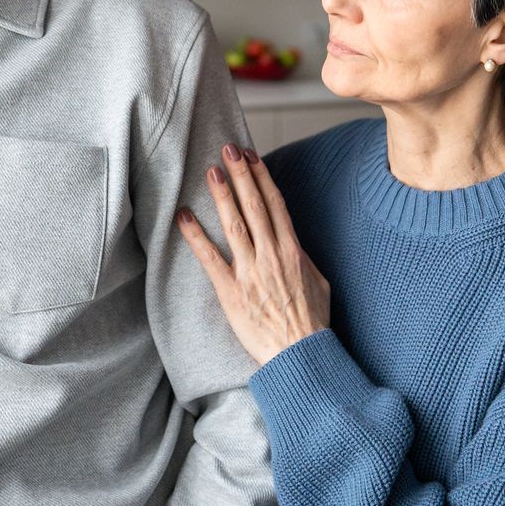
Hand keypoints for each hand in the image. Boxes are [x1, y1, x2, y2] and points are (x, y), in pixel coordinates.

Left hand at [176, 144, 331, 365]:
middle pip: (255, 206)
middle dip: (241, 174)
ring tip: (211, 171)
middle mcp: (271, 256)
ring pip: (234, 224)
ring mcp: (250, 273)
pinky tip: (184, 217)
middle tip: (228, 149)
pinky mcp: (231, 292)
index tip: (252, 156)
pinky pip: (210, 259)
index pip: (276, 204)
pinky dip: (196, 236)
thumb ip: (303, 259)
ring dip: (222, 195)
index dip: (262, 177)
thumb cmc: (312, 323)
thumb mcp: (319, 282)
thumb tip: (293, 244)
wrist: (301, 356)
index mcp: (293, 251)